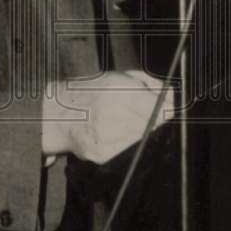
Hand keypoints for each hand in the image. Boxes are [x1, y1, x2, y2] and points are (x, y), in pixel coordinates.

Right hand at [42, 70, 168, 164]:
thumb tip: (172, 96)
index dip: (166, 112)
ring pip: (143, 141)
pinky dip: (128, 147)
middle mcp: (115, 112)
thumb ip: (149, 83)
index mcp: (121, 90)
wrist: (57, 114)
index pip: (160, 108)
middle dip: (153, 124)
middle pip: (153, 126)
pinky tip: (117, 138)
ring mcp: (108, 135)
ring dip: (140, 136)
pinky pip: (128, 154)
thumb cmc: (92, 92)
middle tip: (141, 119)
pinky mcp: (102, 154)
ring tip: (126, 126)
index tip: (165, 112)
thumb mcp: (119, 76)